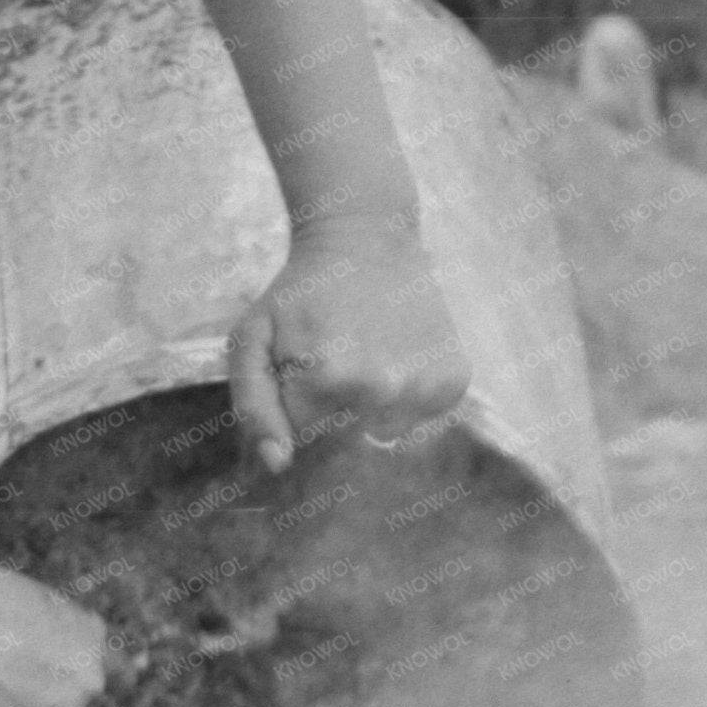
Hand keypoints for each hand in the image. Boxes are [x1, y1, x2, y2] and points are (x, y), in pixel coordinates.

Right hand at [0, 559, 108, 706]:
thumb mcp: (26, 599)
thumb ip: (54, 630)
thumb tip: (53, 649)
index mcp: (90, 638)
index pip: (118, 671)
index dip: (85, 677)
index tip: (68, 683)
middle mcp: (89, 680)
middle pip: (77, 704)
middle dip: (46, 700)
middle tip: (3, 689)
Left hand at [230, 216, 471, 473]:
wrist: (365, 242)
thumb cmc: (300, 294)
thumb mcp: (252, 340)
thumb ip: (254, 406)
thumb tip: (278, 464)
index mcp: (329, 380)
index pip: (304, 441)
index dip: (297, 411)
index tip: (300, 377)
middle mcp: (383, 389)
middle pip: (345, 444)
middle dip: (331, 413)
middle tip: (332, 363)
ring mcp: (424, 388)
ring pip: (384, 436)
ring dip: (369, 411)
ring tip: (363, 360)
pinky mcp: (453, 383)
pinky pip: (420, 420)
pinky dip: (405, 401)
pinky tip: (394, 360)